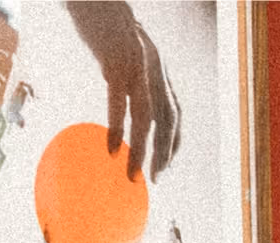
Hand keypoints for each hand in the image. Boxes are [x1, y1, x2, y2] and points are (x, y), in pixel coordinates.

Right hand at [66, 1, 180, 181]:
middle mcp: (154, 70)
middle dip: (163, 153)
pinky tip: (113, 148)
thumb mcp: (122, 55)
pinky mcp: (115, 62)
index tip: (166, 165)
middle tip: (154, 179)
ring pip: (146, 116)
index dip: (174, 142)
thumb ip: (126, 78)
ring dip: (142, 149)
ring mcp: (137, 66)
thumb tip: (120, 101)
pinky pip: (119, 101)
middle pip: (167, 120)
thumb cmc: (104, 25)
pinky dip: (117, 127)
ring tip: (134, 172)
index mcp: (158, 71)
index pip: (175, 114)